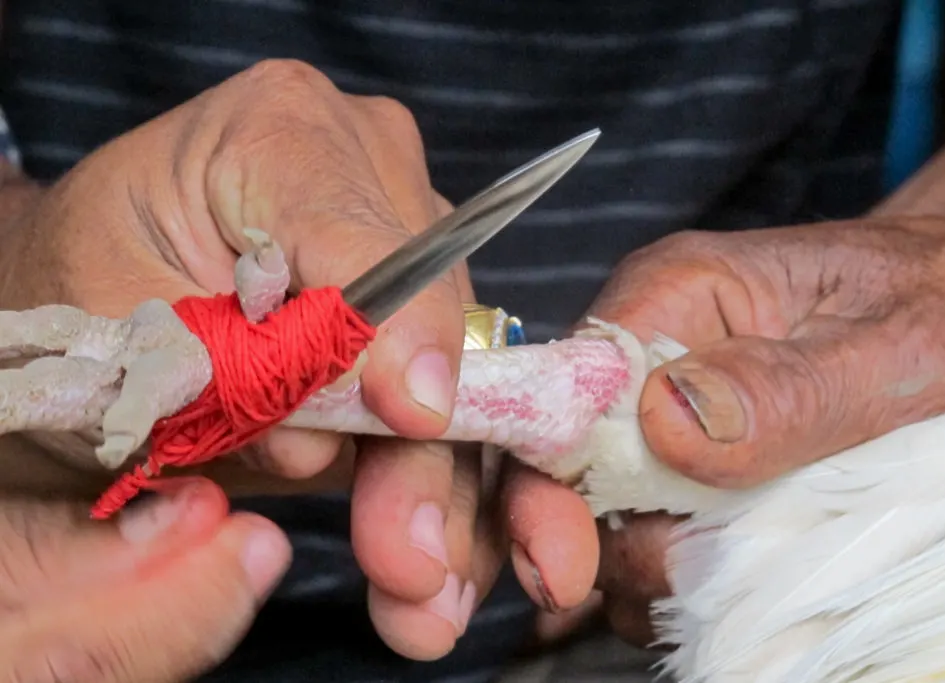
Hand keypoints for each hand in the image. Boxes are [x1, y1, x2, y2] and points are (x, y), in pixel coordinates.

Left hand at [0, 59, 549, 659]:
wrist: (94, 289)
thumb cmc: (83, 290)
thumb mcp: (117, 331)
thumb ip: (224, 371)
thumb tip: (337, 441)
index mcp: (279, 131)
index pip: (364, 237)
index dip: (397, 333)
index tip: (416, 418)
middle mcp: (366, 171)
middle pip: (428, 314)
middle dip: (423, 446)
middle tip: (412, 561)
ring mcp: (401, 237)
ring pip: (454, 364)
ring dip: (439, 480)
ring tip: (419, 583)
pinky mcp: (411, 304)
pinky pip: (445, 387)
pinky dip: (435, 473)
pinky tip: (434, 550)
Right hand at [580, 215, 944, 645]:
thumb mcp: (901, 346)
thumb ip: (788, 387)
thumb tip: (665, 421)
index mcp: (678, 293)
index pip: (561, 391)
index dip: (546, 485)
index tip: (565, 568)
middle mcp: (653, 356)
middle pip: (571, 470)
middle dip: (610, 544)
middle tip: (689, 584)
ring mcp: (671, 417)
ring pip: (612, 518)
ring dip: (660, 570)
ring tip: (748, 574)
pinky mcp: (697, 470)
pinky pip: (659, 538)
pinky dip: (689, 579)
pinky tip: (745, 577)